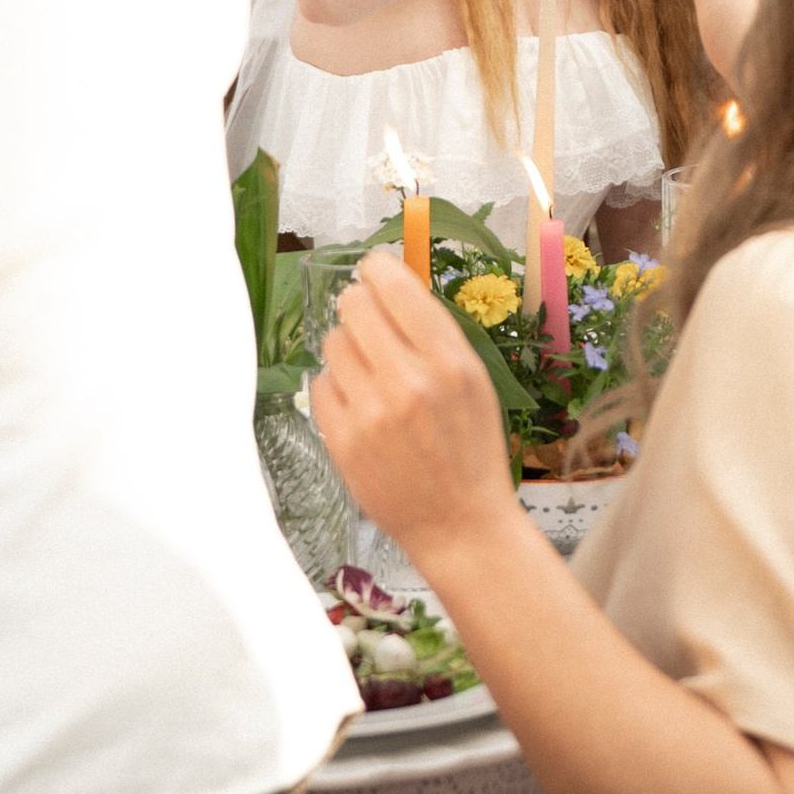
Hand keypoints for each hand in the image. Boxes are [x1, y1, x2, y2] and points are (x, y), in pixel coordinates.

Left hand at [313, 248, 521, 572]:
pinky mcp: (342, 440)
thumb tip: (391, 283)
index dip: (377, 271)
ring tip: (370, 375)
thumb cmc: (470, 449)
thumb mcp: (474, 382)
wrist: (459, 523)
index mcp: (450, 361)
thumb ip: (435, 334)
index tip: (373, 272)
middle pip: (352, 305)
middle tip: (371, 327)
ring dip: (347, 350)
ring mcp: (371, 413)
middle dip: (359, 308)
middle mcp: (409, 381)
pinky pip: (319, 384)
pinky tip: (360, 407)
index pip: (394, 286)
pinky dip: (336, 389)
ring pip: (332, 342)